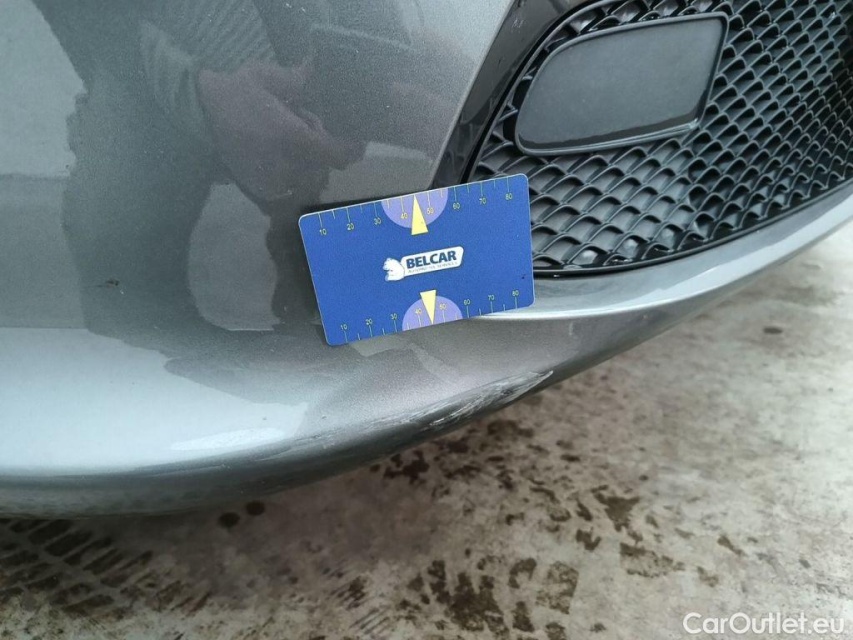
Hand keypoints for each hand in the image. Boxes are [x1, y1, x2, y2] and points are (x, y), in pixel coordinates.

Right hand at [198, 62, 362, 200]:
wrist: (201, 115)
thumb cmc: (237, 93)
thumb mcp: (268, 78)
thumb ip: (298, 79)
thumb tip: (317, 69)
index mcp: (294, 139)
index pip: (339, 156)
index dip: (351, 149)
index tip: (354, 140)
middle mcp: (288, 166)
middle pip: (324, 166)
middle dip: (322, 150)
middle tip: (307, 128)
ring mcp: (275, 182)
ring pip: (310, 180)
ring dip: (309, 165)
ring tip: (290, 145)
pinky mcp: (263, 191)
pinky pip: (292, 190)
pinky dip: (293, 178)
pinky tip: (282, 161)